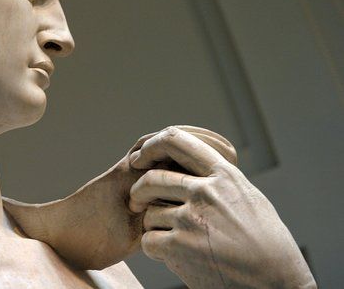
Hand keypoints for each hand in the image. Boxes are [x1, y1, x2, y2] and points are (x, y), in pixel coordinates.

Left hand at [129, 126, 315, 288]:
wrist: (277, 286)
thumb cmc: (268, 246)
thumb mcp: (249, 199)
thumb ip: (219, 180)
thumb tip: (193, 162)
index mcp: (223, 175)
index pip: (176, 140)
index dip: (151, 146)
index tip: (141, 157)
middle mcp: (205, 192)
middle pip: (152, 179)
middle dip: (139, 192)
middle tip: (137, 202)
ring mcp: (191, 219)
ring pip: (149, 214)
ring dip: (154, 227)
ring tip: (176, 240)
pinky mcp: (179, 247)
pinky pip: (148, 240)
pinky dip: (155, 250)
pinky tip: (173, 256)